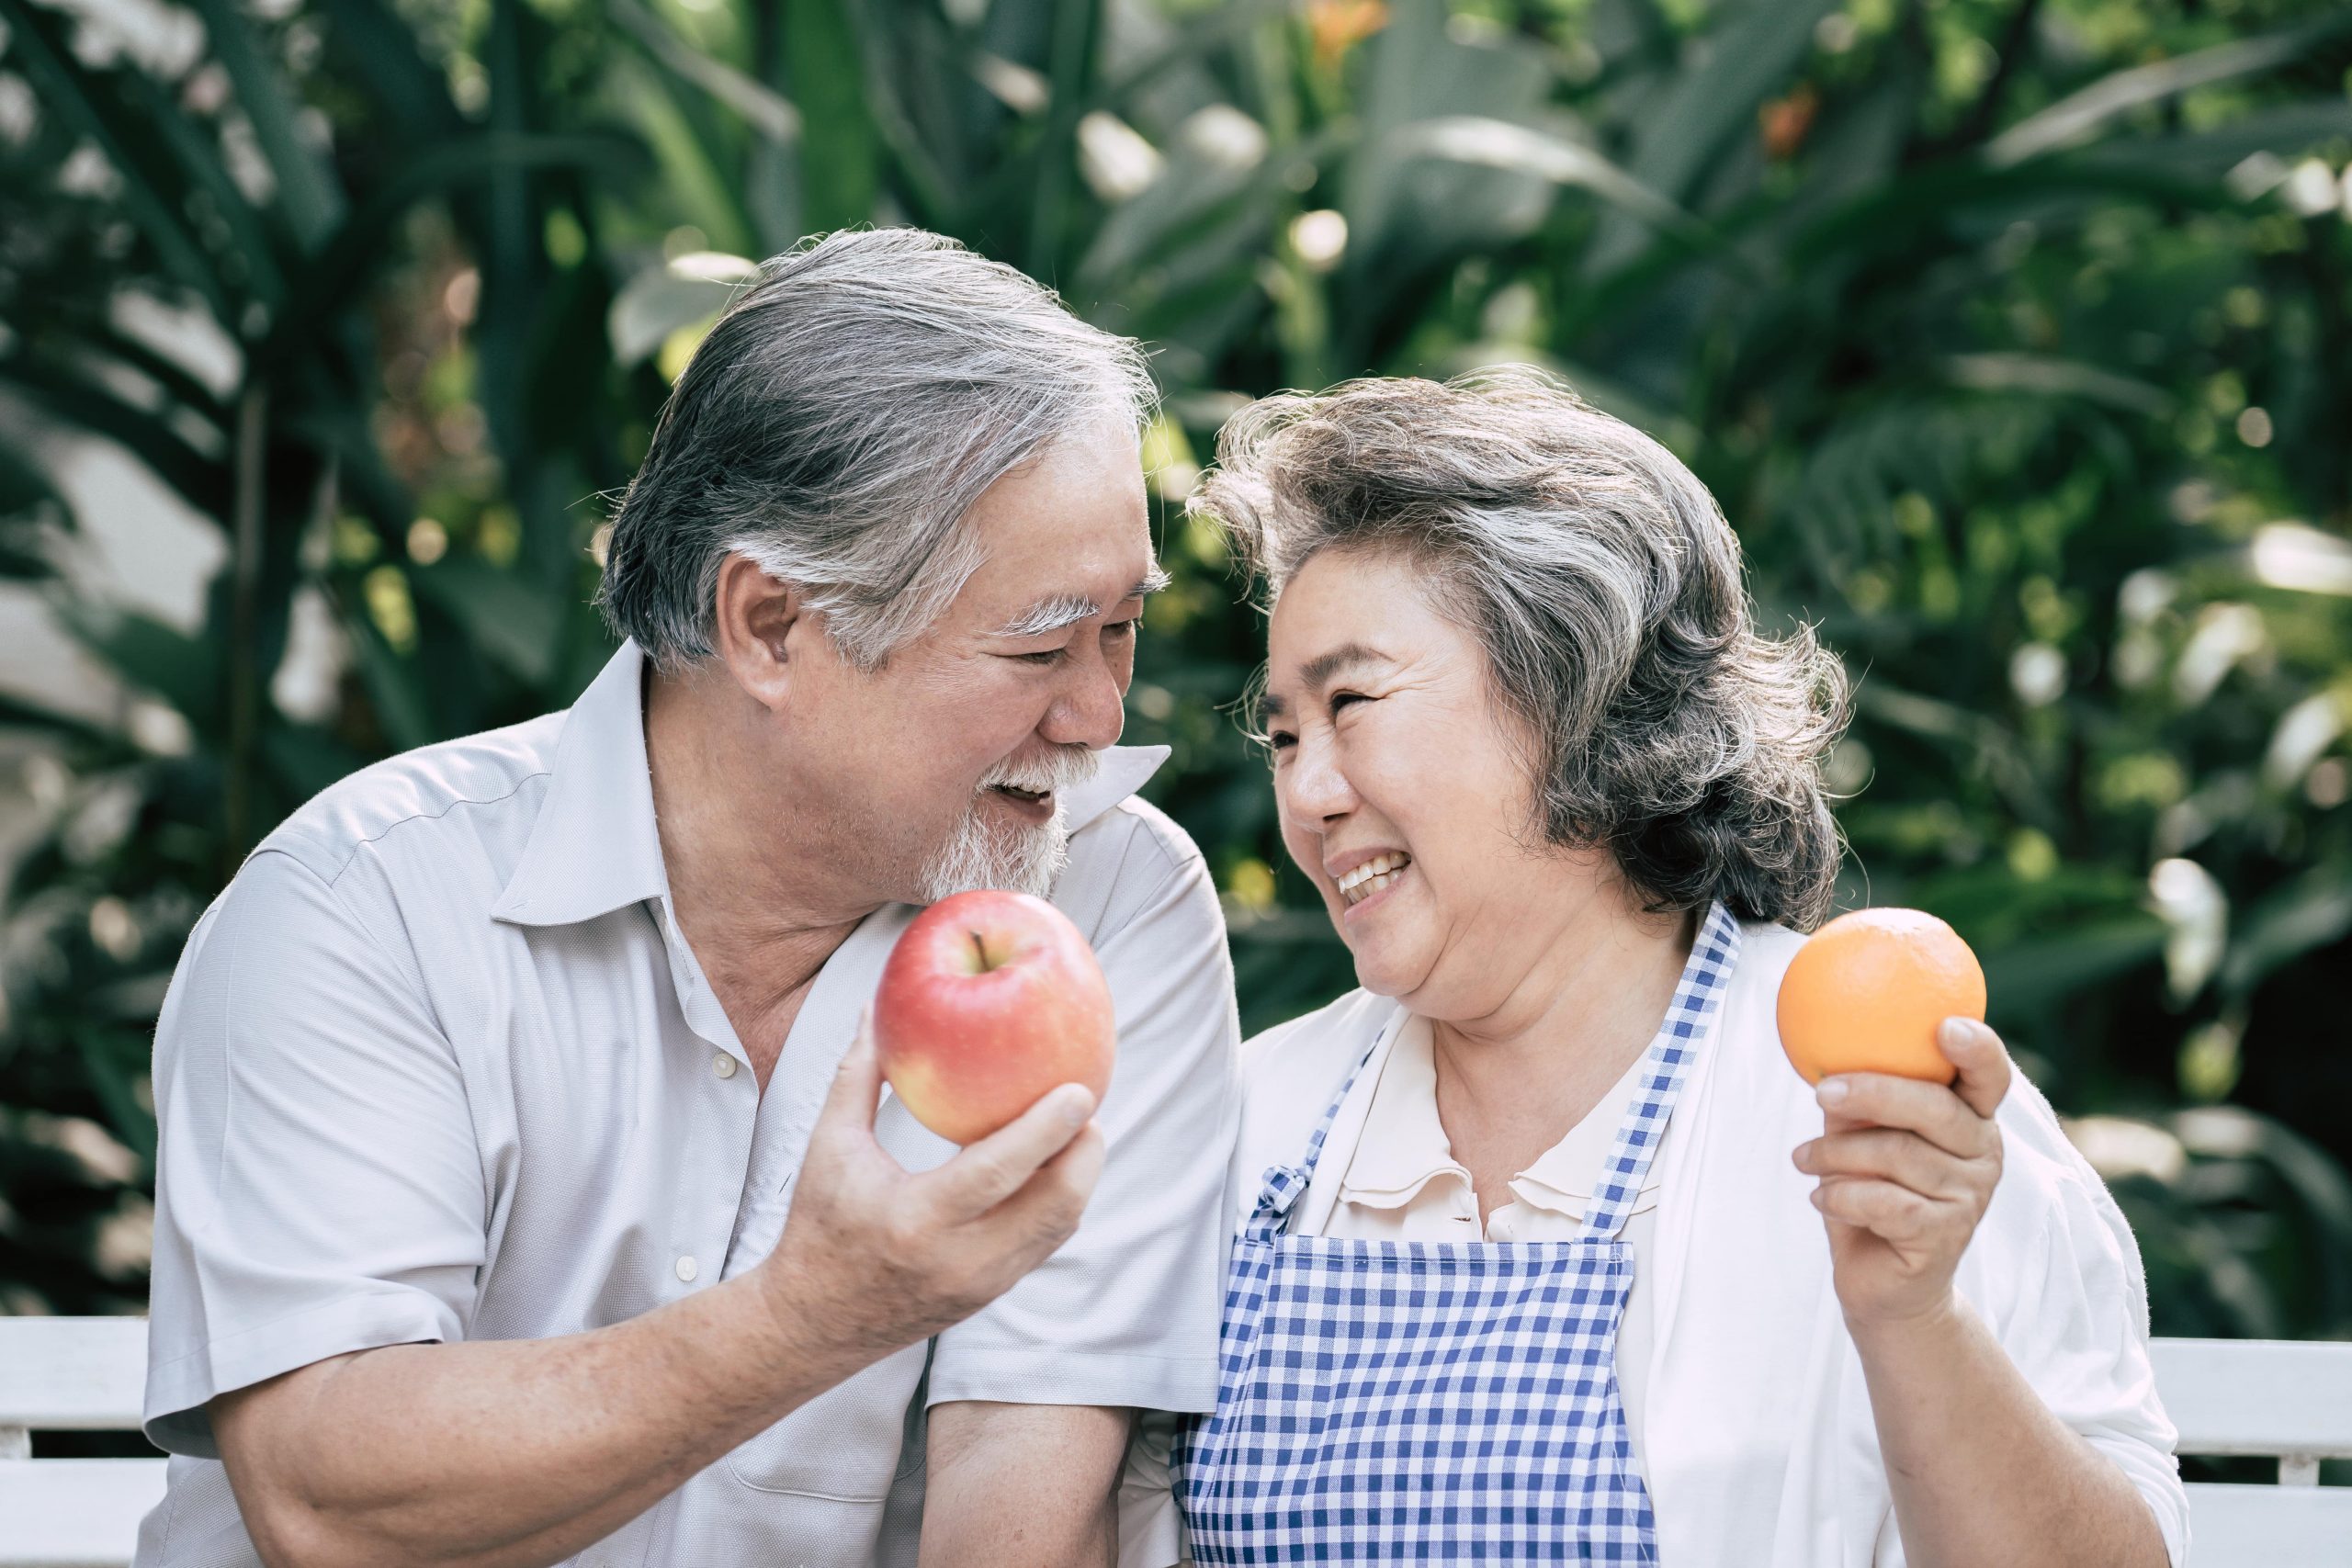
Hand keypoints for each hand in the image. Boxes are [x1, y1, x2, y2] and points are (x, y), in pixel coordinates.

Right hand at [756, 1011, 1106, 1367]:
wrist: (812, 1325)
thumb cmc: (816, 1228)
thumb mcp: (828, 1149)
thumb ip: (856, 1077)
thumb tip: (872, 1008)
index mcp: (916, 1220)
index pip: (998, 1172)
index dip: (1047, 1130)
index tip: (1080, 1090)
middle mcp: (959, 1261)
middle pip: (1054, 1207)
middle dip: (1084, 1152)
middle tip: (1087, 1103)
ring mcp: (982, 1285)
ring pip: (1059, 1227)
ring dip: (1079, 1176)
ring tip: (1079, 1127)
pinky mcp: (992, 1295)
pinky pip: (1045, 1242)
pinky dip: (1059, 1200)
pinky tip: (1056, 1162)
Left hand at [1792, 1017, 2010, 1329]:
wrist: (1886, 1283)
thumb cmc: (1872, 1193)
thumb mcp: (1863, 1137)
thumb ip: (1859, 1099)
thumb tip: (1824, 1052)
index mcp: (1972, 1119)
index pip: (1989, 1076)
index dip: (1976, 1048)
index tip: (1945, 1026)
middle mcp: (1984, 1153)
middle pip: (1934, 1107)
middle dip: (1871, 1093)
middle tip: (1820, 1093)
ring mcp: (1970, 1197)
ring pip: (1897, 1155)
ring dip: (1835, 1155)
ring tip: (1804, 1161)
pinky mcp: (1945, 1236)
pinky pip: (1884, 1201)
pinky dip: (1840, 1196)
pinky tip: (1821, 1199)